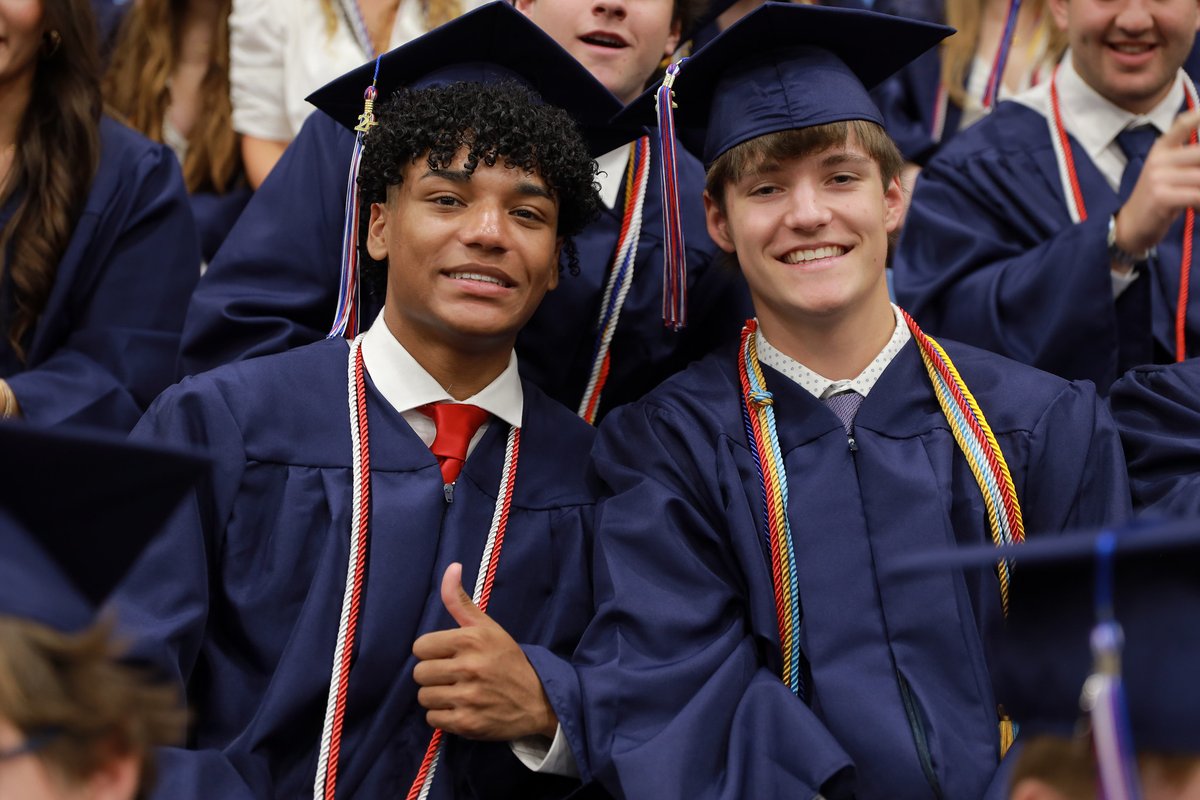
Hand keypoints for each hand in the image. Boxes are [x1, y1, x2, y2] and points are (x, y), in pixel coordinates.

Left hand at [412, 563, 557, 740]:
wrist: (538, 700)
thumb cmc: (508, 660)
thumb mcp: (488, 627)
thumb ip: (461, 601)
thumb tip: (451, 567)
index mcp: (471, 640)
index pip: (420, 647)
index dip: (433, 651)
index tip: (449, 655)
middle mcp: (469, 667)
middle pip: (420, 673)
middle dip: (434, 675)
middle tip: (453, 675)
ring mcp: (468, 697)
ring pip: (424, 697)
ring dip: (437, 696)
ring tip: (457, 692)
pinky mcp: (467, 724)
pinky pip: (433, 719)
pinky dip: (443, 716)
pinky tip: (460, 708)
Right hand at [1115, 109, 1199, 257]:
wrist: (1131, 226)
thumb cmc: (1158, 198)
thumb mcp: (1171, 173)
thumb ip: (1190, 162)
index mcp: (1161, 149)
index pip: (1181, 125)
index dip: (1196, 117)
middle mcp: (1158, 159)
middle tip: (1199, 183)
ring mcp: (1157, 177)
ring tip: (1198, 201)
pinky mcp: (1160, 196)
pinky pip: (1196, 196)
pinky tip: (1197, 210)